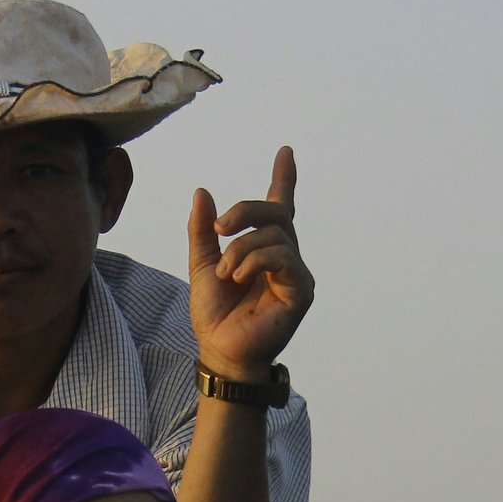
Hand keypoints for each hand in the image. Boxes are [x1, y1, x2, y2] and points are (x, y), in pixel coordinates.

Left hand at [188, 146, 312, 379]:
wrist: (219, 350)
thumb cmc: (215, 313)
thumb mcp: (201, 264)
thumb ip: (202, 230)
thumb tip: (203, 192)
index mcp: (264, 249)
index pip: (279, 207)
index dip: (284, 178)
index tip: (285, 152)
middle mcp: (285, 257)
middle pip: (276, 213)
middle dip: (245, 212)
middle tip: (219, 228)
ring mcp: (296, 274)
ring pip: (275, 235)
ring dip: (241, 249)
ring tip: (226, 273)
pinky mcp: (302, 291)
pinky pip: (282, 257)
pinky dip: (254, 261)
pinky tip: (238, 278)